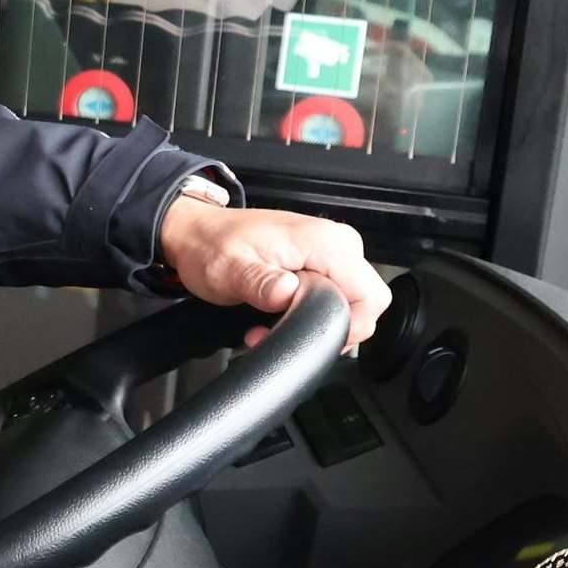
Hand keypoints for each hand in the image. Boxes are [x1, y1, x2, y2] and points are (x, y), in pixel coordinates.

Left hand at [157, 197, 390, 351]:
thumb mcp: (229, 270)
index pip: (369, 294)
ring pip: (354, 301)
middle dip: (334, 328)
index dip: (348, 326)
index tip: (313, 336)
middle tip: (290, 332)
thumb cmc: (212, 245)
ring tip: (276, 324)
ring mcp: (331, 250)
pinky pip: (339, 293)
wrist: (198, 231)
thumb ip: (261, 284)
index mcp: (322, 241)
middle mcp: (336, 242)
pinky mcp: (322, 260)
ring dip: (321, 322)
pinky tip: (284, 314)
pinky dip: (316, 311)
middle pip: (368, 300)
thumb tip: (290, 294)